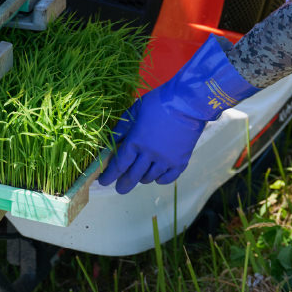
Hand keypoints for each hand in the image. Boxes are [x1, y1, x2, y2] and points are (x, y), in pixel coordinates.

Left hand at [97, 35, 258, 193]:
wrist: (188, 102)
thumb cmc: (159, 102)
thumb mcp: (135, 111)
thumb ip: (122, 128)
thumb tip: (110, 142)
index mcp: (136, 141)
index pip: (119, 164)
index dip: (110, 175)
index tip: (103, 181)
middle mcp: (149, 155)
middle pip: (133, 176)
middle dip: (124, 184)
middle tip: (120, 189)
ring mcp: (166, 160)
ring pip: (149, 178)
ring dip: (142, 179)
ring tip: (139, 176)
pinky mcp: (180, 161)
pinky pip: (168, 178)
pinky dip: (160, 180)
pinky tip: (156, 177)